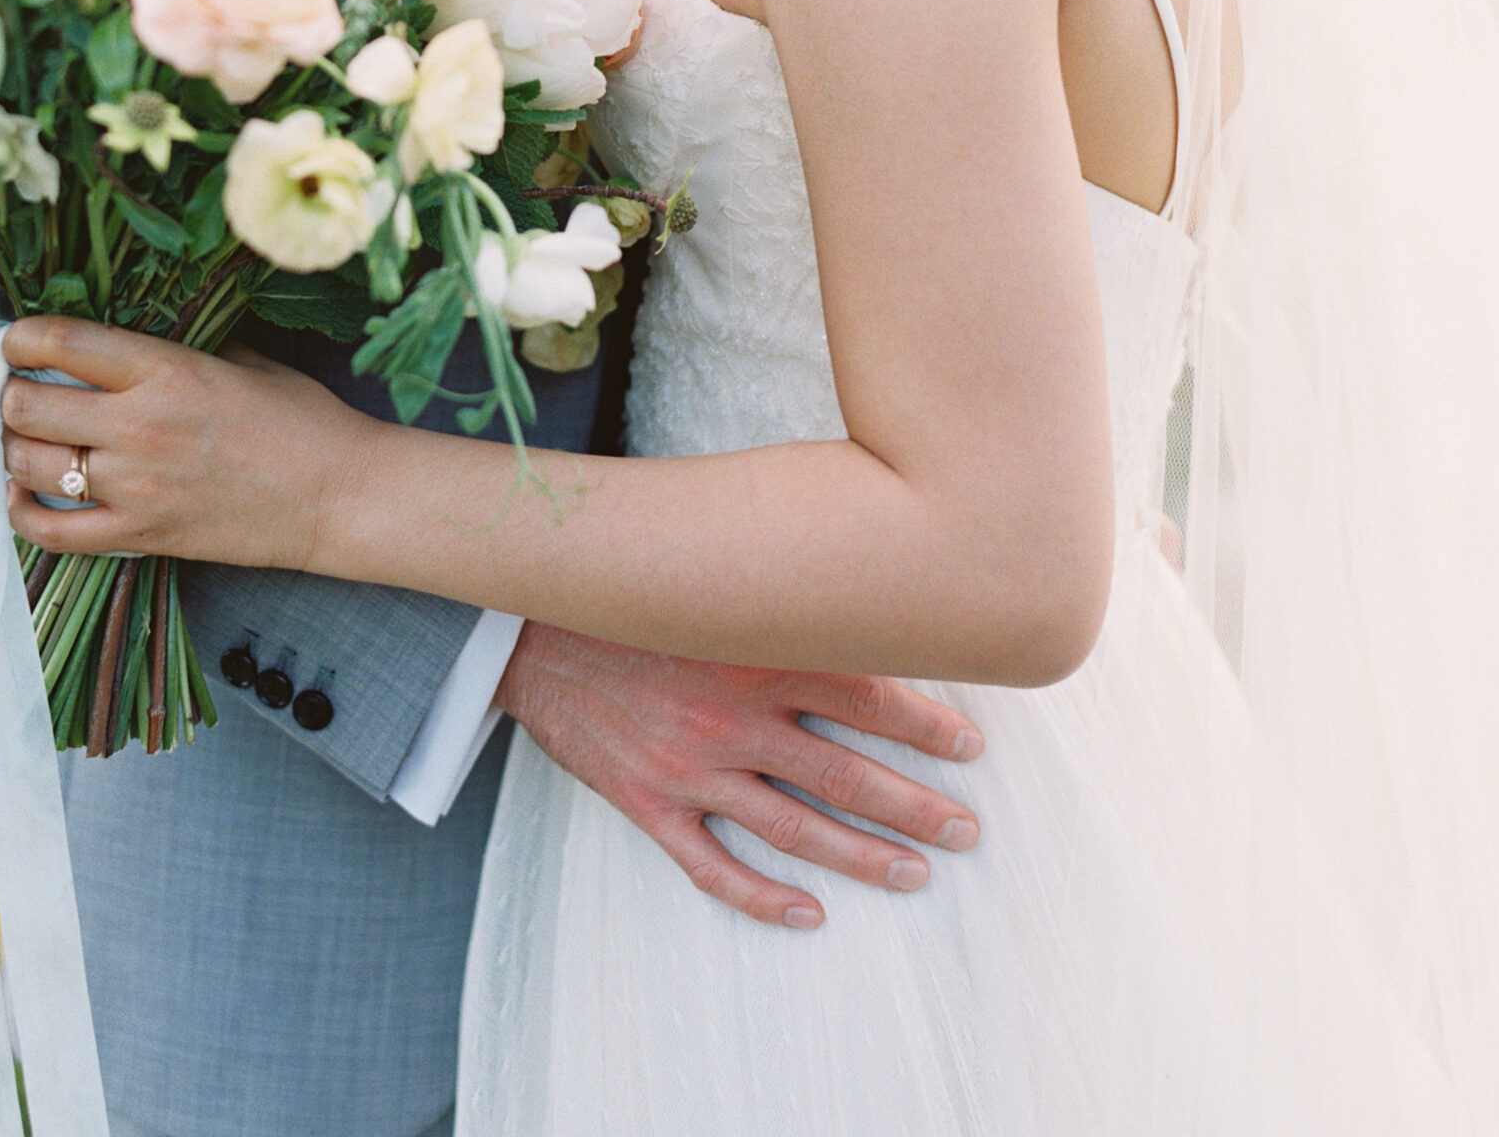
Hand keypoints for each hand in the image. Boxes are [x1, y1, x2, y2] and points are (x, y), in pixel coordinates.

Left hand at [0, 315, 369, 569]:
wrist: (337, 495)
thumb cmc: (301, 418)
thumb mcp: (243, 358)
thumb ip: (177, 347)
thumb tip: (122, 337)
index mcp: (167, 371)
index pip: (62, 343)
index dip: (21, 336)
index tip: (16, 340)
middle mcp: (140, 426)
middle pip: (28, 405)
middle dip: (12, 394)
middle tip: (22, 390)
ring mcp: (135, 488)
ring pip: (28, 465)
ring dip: (14, 447)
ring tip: (26, 437)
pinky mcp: (140, 537)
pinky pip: (52, 533)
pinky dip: (22, 512)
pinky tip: (23, 493)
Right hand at [495, 621, 982, 929]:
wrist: (528, 626)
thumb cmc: (631, 598)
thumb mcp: (710, 583)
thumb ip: (776, 595)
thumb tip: (856, 585)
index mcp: (753, 652)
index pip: (864, 693)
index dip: (924, 724)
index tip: (970, 746)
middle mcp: (731, 715)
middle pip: (844, 772)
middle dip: (913, 805)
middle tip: (964, 829)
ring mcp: (691, 767)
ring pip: (795, 828)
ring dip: (862, 856)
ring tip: (914, 874)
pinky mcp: (649, 803)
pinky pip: (713, 867)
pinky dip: (763, 897)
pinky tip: (808, 914)